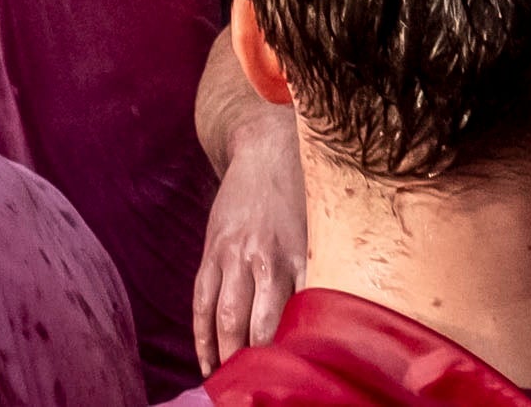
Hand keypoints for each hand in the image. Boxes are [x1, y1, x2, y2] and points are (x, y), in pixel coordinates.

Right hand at [194, 104, 308, 371]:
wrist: (267, 149)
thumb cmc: (304, 200)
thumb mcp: (321, 237)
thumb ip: (321, 280)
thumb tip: (328, 332)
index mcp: (300, 258)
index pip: (296, 322)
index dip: (292, 358)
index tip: (295, 383)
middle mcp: (266, 258)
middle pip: (256, 326)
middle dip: (256, 365)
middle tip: (258, 391)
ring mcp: (233, 253)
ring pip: (225, 316)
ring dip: (226, 356)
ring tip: (230, 385)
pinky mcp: (212, 249)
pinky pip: (201, 299)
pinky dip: (202, 334)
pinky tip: (207, 361)